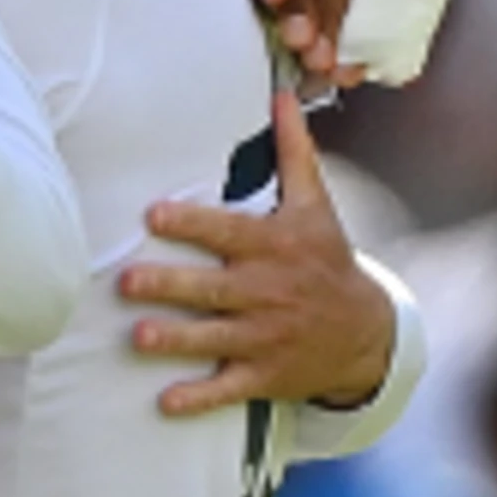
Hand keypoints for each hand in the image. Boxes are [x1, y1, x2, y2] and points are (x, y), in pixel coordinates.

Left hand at [123, 92, 395, 413]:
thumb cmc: (327, 260)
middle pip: (215, 289)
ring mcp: (267, 337)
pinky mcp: (265, 374)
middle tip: (127, 281)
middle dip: (172, 286)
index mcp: (275, 247)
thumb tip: (283, 93)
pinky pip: (229, 388)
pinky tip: (165, 403)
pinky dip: (199, 398)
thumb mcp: (316, 207)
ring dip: (177, 340)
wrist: (369, 333)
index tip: (153, 213)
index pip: (228, 232)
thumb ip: (294, 152)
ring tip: (138, 337)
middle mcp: (269, 292)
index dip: (191, 222)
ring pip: (216, 338)